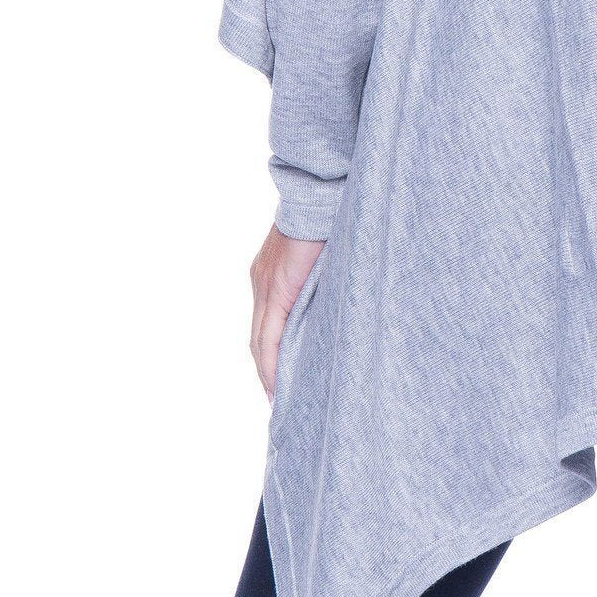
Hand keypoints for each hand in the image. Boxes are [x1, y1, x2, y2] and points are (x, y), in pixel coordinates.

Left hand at [249, 224, 324, 400]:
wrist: (316, 195)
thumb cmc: (327, 216)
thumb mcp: (321, 255)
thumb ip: (320, 278)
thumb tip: (338, 296)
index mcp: (270, 274)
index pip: (265, 322)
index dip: (271, 351)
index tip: (280, 376)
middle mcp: (261, 283)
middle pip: (258, 338)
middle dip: (267, 369)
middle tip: (278, 399)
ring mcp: (264, 288)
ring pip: (260, 343)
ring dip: (268, 373)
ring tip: (278, 401)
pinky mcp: (275, 292)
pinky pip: (268, 338)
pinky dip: (270, 366)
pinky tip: (276, 387)